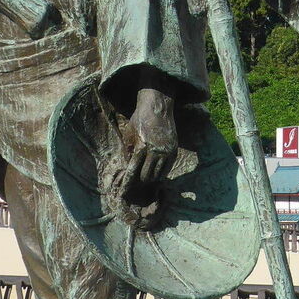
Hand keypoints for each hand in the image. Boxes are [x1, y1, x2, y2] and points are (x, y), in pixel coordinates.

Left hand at [122, 87, 178, 221]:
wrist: (159, 106)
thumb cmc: (140, 118)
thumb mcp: (129, 134)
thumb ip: (129, 152)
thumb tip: (127, 169)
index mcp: (141, 146)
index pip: (133, 171)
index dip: (128, 184)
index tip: (123, 193)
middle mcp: (156, 150)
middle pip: (147, 176)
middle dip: (140, 183)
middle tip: (135, 186)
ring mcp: (167, 150)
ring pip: (158, 174)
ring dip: (150, 179)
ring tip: (145, 180)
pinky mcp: (174, 149)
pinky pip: (167, 168)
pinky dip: (161, 173)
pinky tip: (155, 173)